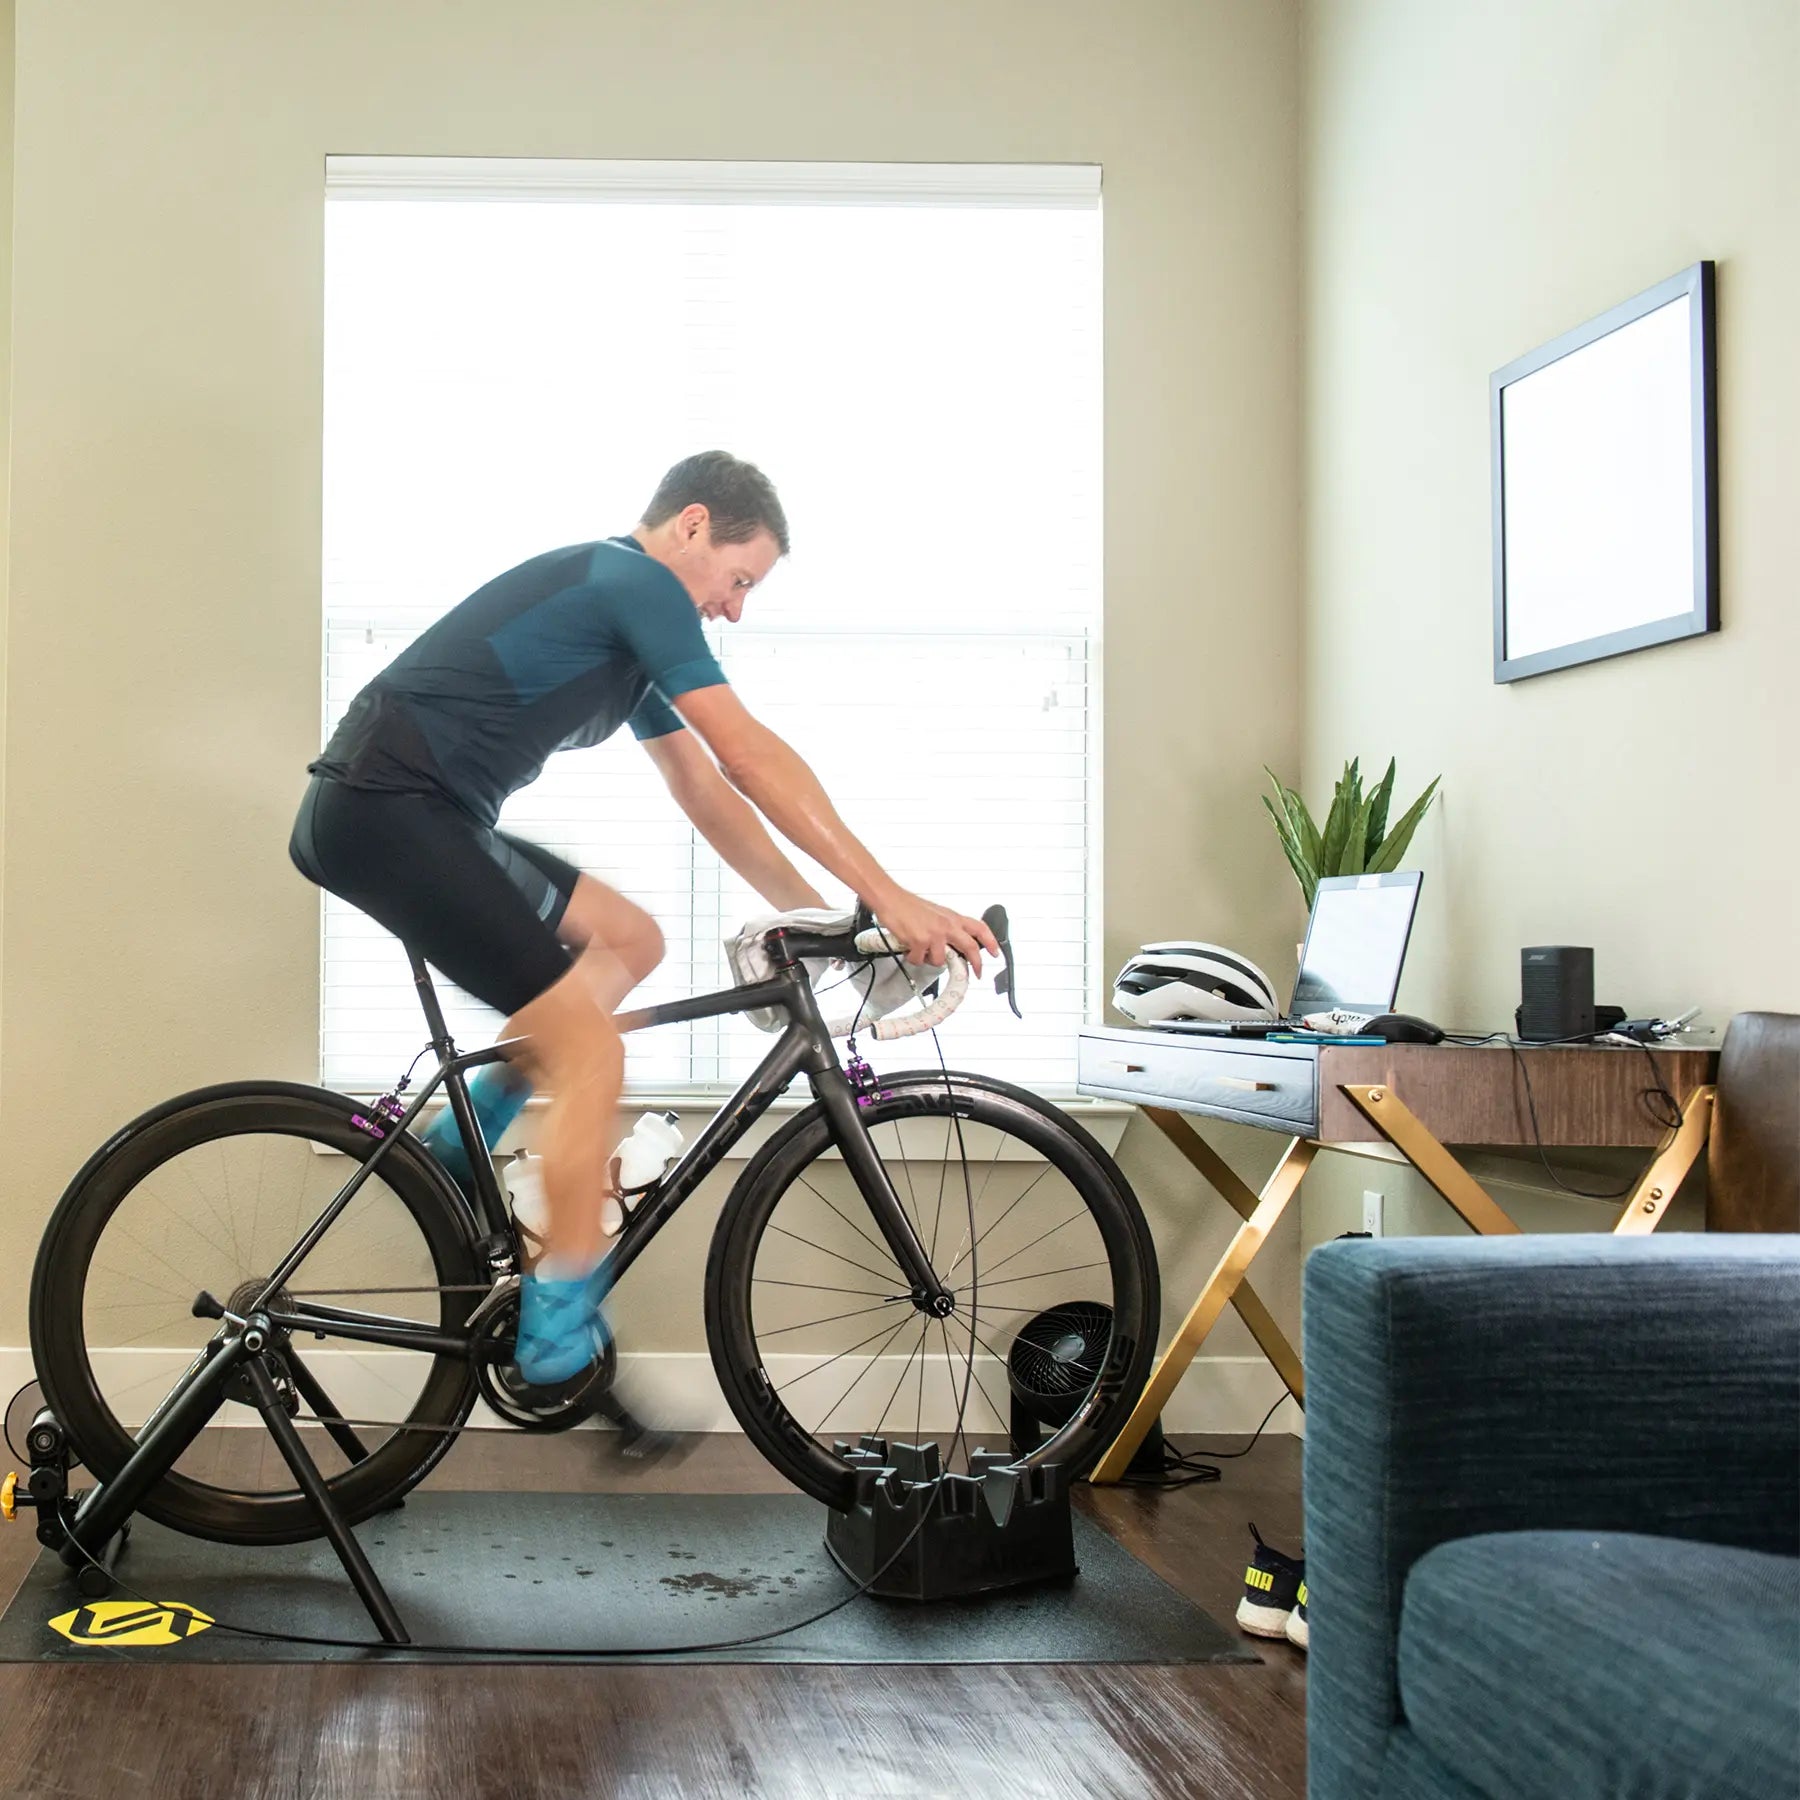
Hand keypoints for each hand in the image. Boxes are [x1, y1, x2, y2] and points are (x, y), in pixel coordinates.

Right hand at [869, 889, 1000, 978]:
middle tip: (976, 973)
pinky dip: (913, 958)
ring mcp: (935, 934)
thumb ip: (947, 928)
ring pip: (941, 961)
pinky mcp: (921, 941)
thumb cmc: (909, 905)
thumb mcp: (936, 914)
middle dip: (976, 964)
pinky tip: (909, 949)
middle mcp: (947, 925)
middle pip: (970, 948)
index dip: (991, 942)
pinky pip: (920, 960)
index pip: (979, 928)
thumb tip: (953, 945)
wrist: (891, 899)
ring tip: (921, 951)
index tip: (995, 953)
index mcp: (952, 918)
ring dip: (930, 960)